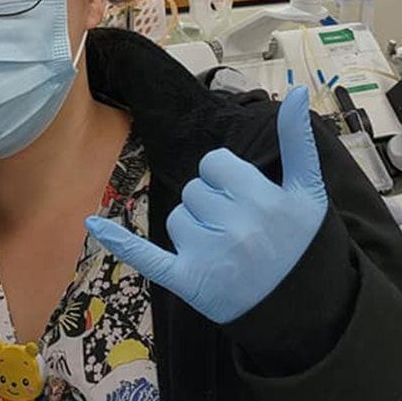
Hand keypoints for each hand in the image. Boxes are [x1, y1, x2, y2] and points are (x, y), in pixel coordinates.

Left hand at [85, 87, 327, 323]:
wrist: (300, 309)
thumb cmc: (300, 246)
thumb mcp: (308, 194)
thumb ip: (298, 142)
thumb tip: (295, 91)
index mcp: (265, 200)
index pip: (215, 164)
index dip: (226, 179)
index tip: (245, 200)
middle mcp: (238, 227)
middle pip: (194, 190)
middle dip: (211, 205)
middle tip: (239, 231)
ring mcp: (211, 256)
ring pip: (176, 218)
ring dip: (194, 230)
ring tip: (226, 252)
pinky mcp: (188, 281)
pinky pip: (145, 255)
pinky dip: (118, 241)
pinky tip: (92, 224)